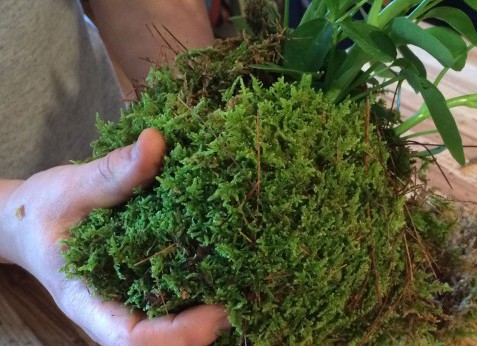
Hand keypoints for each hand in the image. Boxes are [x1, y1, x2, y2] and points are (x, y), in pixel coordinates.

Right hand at [0, 129, 228, 344]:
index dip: (175, 334)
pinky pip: (172, 292)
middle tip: (244, 292)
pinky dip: (201, 282)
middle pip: (161, 339)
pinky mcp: (140, 278)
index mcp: (86, 299)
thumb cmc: (42, 210)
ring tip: (245, 278)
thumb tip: (156, 141)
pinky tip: (226, 257)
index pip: (128, 337)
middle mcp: (112, 306)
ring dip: (209, 307)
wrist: (30, 218)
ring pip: (171, 320)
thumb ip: (113, 172)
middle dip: (205, 325)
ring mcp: (128, 295)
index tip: (216, 313)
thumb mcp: (72, 189)